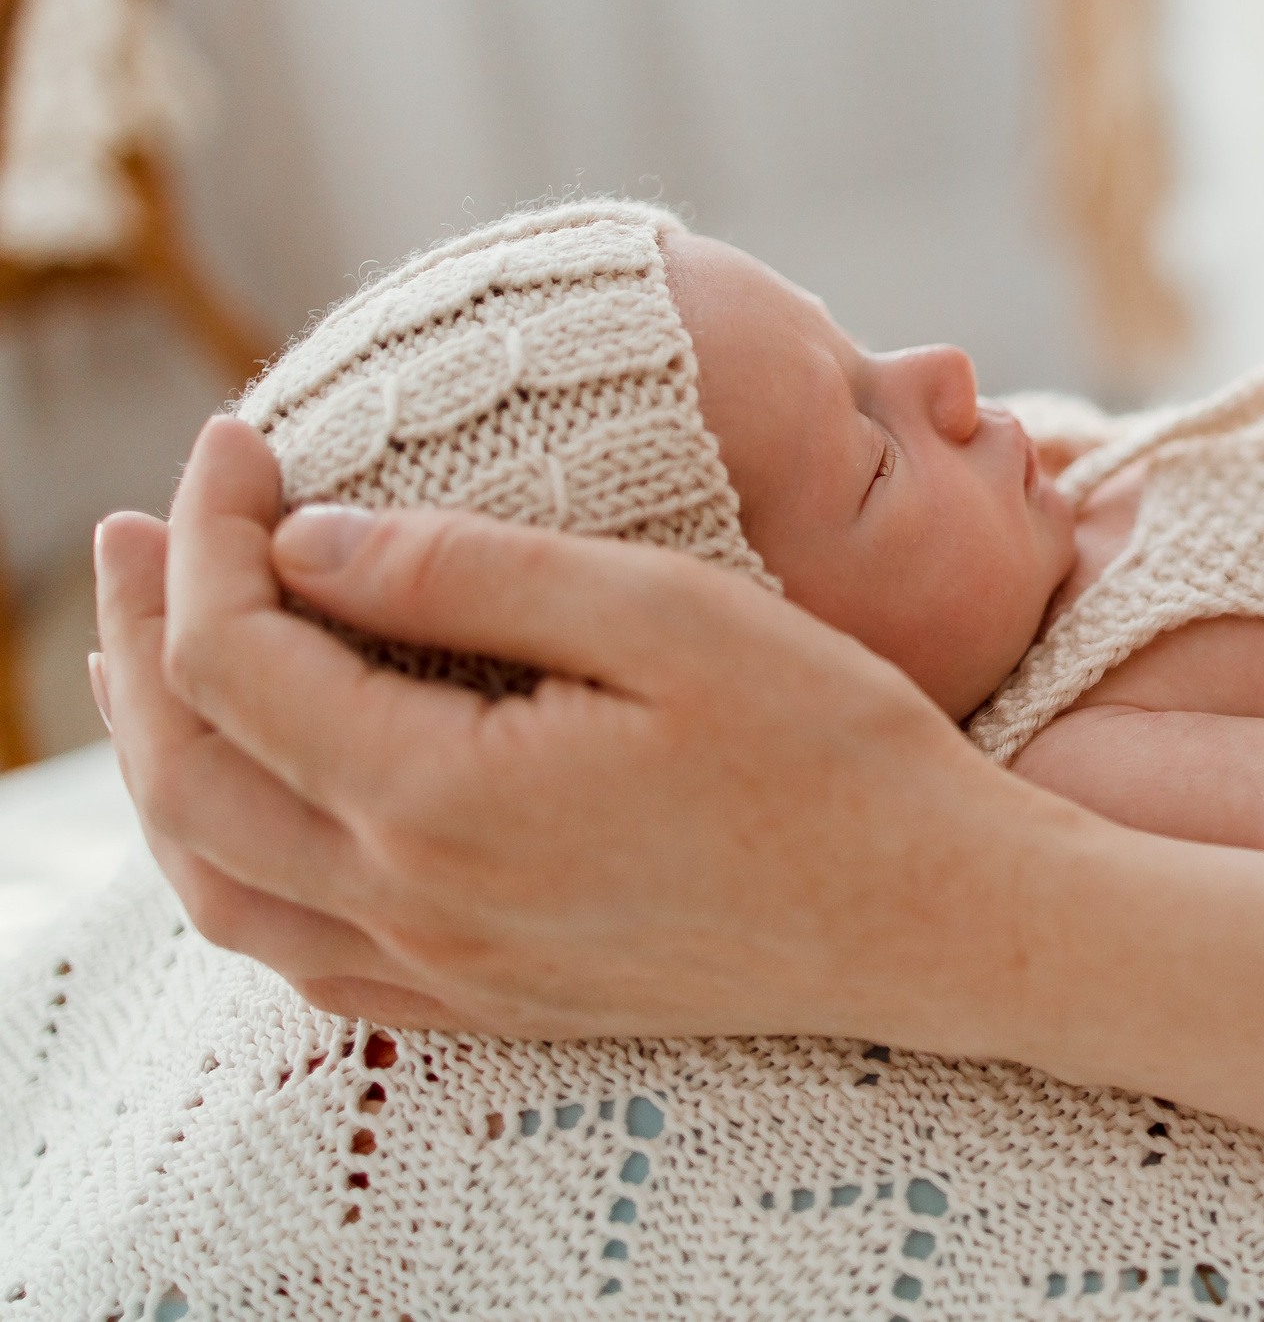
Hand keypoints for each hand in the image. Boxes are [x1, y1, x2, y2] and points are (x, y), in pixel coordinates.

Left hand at [96, 416, 1058, 1049]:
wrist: (941, 919)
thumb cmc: (835, 752)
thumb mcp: (669, 619)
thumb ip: (473, 573)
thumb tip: (310, 538)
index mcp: (445, 803)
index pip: (240, 657)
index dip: (215, 533)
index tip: (241, 440)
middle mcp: (418, 907)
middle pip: (192, 772)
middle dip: (142, 634)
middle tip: (146, 528)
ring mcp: (451, 971)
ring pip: (219, 883)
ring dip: (164, 760)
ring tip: (158, 656)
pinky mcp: (496, 1003)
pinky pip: (299, 956)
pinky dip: (235, 867)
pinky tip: (263, 806)